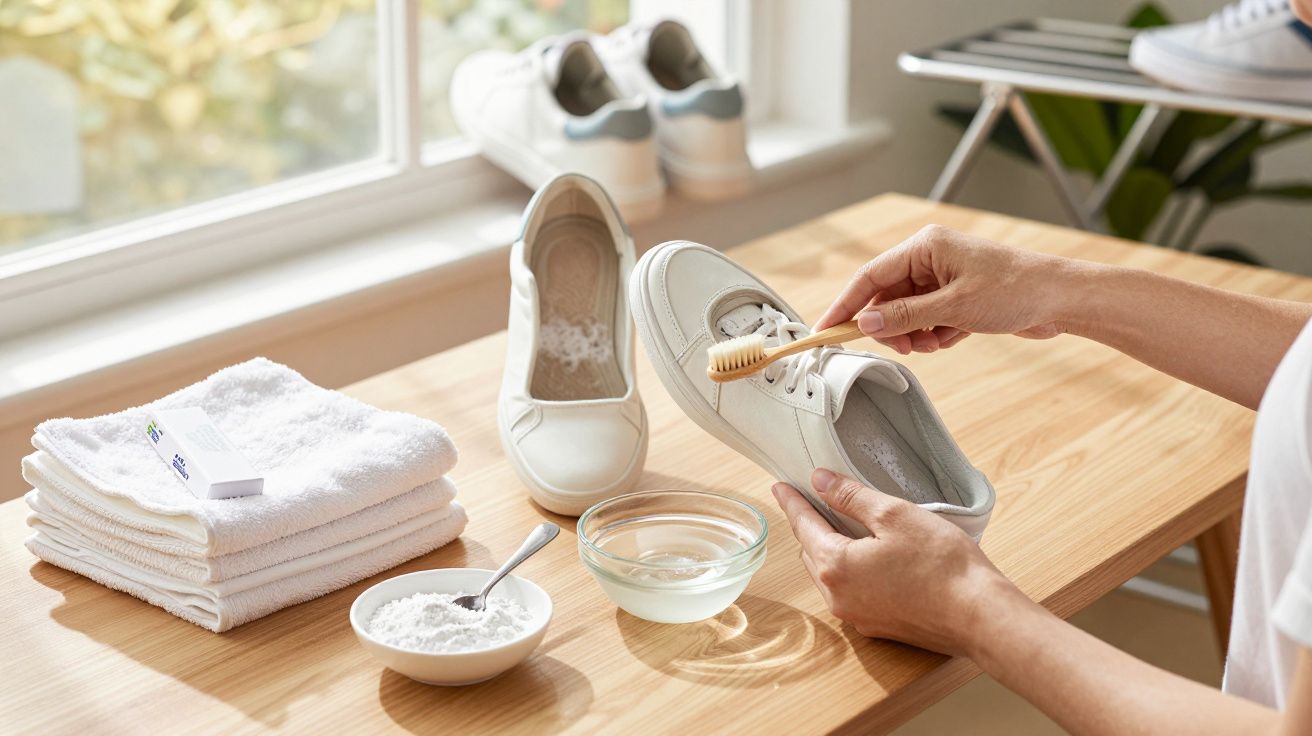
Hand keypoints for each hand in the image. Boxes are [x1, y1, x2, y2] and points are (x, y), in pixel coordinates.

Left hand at [771, 468, 1023, 655]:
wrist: (979, 616)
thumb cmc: (942, 564)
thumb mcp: (894, 515)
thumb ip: (851, 497)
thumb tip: (820, 481)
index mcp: (835, 565)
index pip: (803, 525)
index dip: (792, 502)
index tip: (781, 487)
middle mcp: (837, 596)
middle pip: (811, 551)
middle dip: (810, 524)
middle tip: (814, 499)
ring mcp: (856, 615)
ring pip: (829, 573)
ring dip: (829, 548)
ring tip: (841, 523)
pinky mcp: (876, 626)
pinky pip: (849, 591)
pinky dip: (849, 569)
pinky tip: (867, 555)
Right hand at [815, 225, 1081, 354]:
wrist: (1061, 299)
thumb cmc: (1015, 290)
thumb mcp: (954, 307)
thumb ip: (904, 316)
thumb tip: (864, 324)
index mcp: (924, 247)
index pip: (869, 277)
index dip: (845, 305)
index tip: (826, 331)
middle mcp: (930, 258)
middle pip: (886, 297)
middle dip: (890, 327)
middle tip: (903, 347)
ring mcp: (943, 277)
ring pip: (906, 312)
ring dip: (915, 334)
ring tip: (936, 342)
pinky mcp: (956, 296)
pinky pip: (927, 319)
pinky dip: (933, 334)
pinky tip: (952, 338)